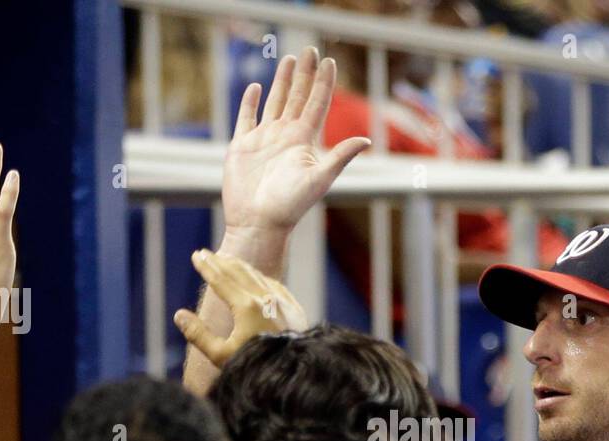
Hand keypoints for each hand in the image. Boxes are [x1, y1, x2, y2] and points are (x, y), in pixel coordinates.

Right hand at [174, 249, 308, 368]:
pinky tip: (256, 276)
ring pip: (258, 276)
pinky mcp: (295, 309)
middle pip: (238, 272)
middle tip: (206, 253)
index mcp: (246, 307)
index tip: (196, 255)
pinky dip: (260, 277)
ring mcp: (283, 302)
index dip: (207, 267)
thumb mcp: (221, 356)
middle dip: (220, 262)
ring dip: (239, 266)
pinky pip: (275, 285)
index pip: (221, 280)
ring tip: (226, 260)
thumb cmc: (256, 369)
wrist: (294, 377)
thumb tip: (178, 315)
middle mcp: (266, 299)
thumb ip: (199, 335)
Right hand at [222, 46, 370, 235]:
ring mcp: (264, 139)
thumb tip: (365, 140)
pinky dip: (251, 102)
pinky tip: (257, 88)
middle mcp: (286, 137)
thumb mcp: (319, 179)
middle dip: (304, 74)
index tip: (329, 61)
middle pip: (298, 97)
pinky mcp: (242, 146)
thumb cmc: (290, 205)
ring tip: (289, 60)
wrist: (258, 222)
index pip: (317, 104)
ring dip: (282, 81)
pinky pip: (247, 117)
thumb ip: (340, 157)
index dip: (323, 83)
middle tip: (310, 49)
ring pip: (275, 102)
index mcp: (305, 141)